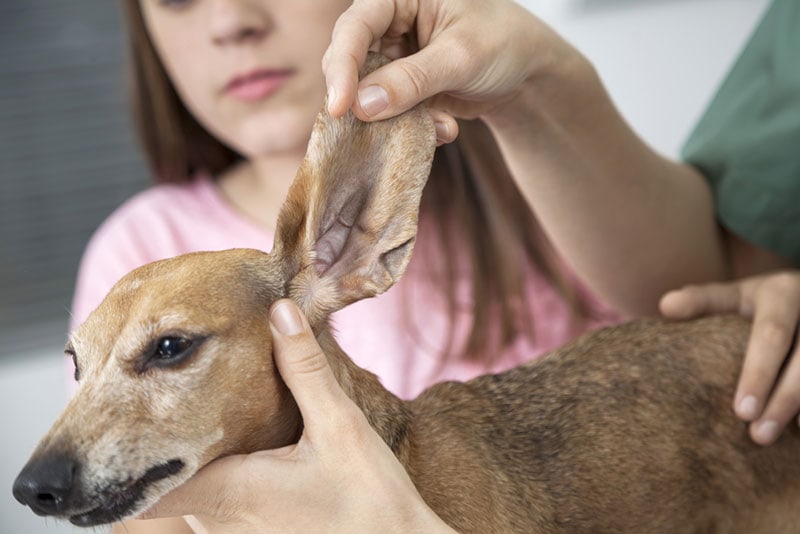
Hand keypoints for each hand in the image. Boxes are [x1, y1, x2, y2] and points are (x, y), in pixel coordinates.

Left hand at [140, 299, 454, 532]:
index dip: (127, 453)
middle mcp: (218, 522)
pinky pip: (215, 509)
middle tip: (168, 390)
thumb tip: (280, 311)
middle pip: (165, 482)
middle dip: (165, 441)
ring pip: (190, 495)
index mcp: (229, 491)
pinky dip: (218, 478)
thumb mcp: (340, 426)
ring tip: (207, 419)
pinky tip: (248, 455)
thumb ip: (304, 369)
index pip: (145, 483)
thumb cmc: (371, 501)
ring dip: (194, 460)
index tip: (131, 407)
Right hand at [322, 0, 572, 141]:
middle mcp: (388, 26)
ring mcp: (393, 60)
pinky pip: (389, 115)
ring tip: (439, 126)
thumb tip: (361, 107)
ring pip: (366, 95)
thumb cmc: (502, 43)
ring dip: (395, 120)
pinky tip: (446, 128)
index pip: (355, 27)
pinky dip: (411, 128)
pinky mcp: (401, 90)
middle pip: (350, 62)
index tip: (340, 107)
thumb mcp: (461, 57)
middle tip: (374, 129)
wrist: (528, 73)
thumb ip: (411, 80)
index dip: (342, 66)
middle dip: (363, 99)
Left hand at [660, 271, 799, 445]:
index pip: (772, 336)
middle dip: (782, 401)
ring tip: (773, 438)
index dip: (758, 374)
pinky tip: (799, 432)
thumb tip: (665, 306)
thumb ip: (703, 300)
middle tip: (756, 435)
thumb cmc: (762, 303)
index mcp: (784, 292)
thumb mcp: (736, 295)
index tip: (740, 411)